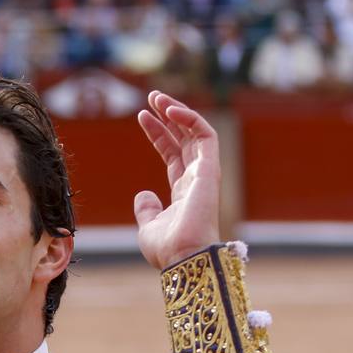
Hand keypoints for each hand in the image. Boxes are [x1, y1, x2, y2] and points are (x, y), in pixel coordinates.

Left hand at [134, 91, 221, 269]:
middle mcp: (196, 180)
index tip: (142, 117)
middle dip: (169, 116)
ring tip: (157, 97)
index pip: (172, 155)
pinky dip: (189, 118)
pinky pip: (205, 134)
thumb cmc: (167, 248)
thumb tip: (143, 195)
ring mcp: (205, 173)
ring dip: (178, 111)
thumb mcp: (149, 226)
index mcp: (183, 192)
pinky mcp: (211, 168)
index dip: (158, 135)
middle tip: (152, 96)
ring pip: (196, 132)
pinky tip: (169, 109)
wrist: (183, 256)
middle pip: (184, 139)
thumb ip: (147, 209)